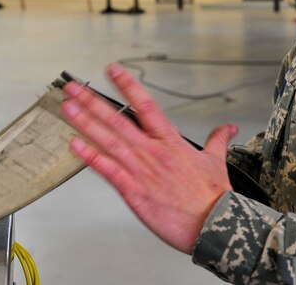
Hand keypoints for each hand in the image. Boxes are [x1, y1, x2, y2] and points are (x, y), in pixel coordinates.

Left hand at [61, 64, 236, 253]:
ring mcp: (141, 170)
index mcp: (170, 141)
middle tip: (74, 87)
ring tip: (68, 108)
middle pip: (117, 119)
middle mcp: (152, 151)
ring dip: (85, 122)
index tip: (112, 70)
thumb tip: (228, 128)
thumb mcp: (217, 161)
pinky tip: (75, 144)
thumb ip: (217, 140)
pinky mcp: (133, 191)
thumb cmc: (213, 197)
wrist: (214, 225)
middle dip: (92, 101)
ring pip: (108, 140)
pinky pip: (107, 170)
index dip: (127, 86)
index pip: (145, 105)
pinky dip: (90, 156)